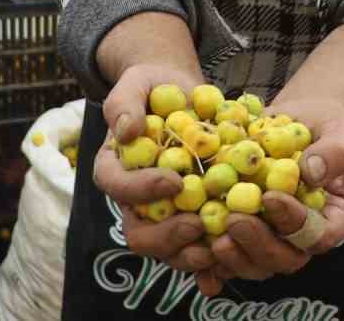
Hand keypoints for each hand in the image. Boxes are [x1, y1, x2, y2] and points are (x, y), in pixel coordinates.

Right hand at [93, 63, 214, 275]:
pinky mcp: (191, 219)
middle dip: (167, 235)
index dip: (142, 189)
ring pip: (168, 250)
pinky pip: (196, 249)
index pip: (117, 186)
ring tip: (219, 245)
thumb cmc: (153, 88)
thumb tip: (126, 130)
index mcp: (114, 168)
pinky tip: (229, 259)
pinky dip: (211, 261)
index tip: (174, 181)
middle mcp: (135, 200)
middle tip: (197, 224)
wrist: (181, 96)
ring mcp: (163, 215)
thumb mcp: (136, 83)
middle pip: (139, 233)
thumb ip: (124, 103)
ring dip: (191, 254)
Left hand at [194, 96, 343, 297]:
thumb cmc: (326, 124)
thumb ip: (333, 151)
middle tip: (234, 220)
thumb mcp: (340, 129)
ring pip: (254, 263)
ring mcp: (273, 237)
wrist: (300, 119)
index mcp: (333, 218)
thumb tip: (311, 172)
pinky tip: (193, 254)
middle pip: (284, 258)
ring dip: (232, 256)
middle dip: (257, 244)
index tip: (270, 197)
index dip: (294, 224)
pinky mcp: (246, 232)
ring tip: (211, 235)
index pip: (317, 234)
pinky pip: (229, 254)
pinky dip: (210, 261)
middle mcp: (302, 236)